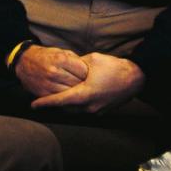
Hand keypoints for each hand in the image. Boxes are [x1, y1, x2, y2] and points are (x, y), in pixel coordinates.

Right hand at [14, 44, 87, 97]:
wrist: (24, 62)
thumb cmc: (46, 56)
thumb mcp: (61, 52)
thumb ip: (75, 60)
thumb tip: (89, 70)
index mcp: (61, 59)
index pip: (84, 71)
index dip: (88, 73)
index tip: (89, 75)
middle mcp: (54, 71)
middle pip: (78, 83)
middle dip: (83, 84)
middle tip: (85, 84)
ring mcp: (48, 83)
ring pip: (70, 93)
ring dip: (75, 92)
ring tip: (77, 90)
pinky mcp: (44, 93)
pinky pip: (60, 99)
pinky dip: (66, 98)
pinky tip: (68, 95)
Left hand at [30, 52, 144, 113]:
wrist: (136, 78)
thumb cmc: (115, 67)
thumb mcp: (92, 59)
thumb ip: (77, 64)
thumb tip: (68, 66)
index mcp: (84, 94)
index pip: (59, 100)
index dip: (45, 103)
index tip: (33, 105)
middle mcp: (89, 106)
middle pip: (66, 108)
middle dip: (54, 104)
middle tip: (43, 99)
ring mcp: (97, 110)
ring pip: (75, 111)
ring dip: (66, 105)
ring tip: (57, 97)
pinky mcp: (103, 111)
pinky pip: (85, 110)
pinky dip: (77, 105)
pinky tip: (75, 97)